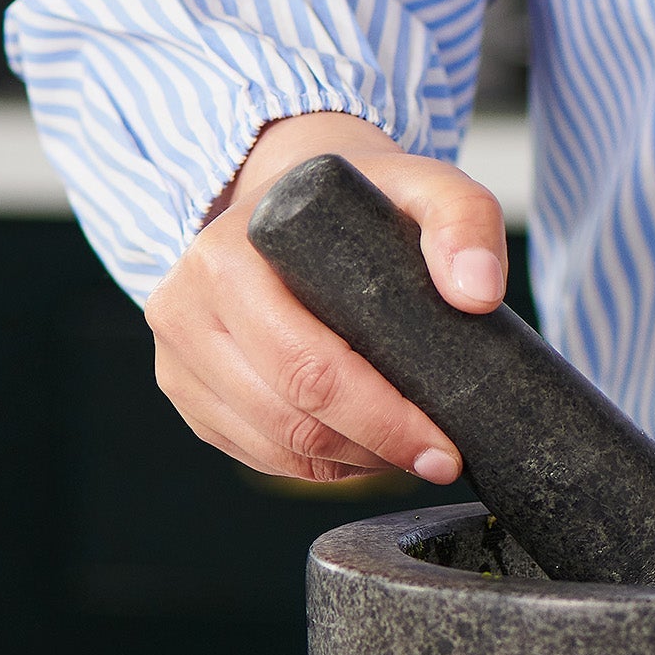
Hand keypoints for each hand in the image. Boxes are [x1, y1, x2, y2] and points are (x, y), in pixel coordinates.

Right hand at [143, 111, 506, 480]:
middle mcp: (184, 308)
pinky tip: (362, 448)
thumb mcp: (424, 187)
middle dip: (375, 449)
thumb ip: (464, 222)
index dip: (382, 419)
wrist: (295, 202)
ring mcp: (177, 358)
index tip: (444, 446)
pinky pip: (256, 455)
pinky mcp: (187, 393)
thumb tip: (476, 293)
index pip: (309, 366)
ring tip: (408, 452)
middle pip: (289, 417)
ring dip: (349, 465)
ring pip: (273, 447)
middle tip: (439, 459)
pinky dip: (316, 466)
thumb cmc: (356, 202)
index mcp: (226, 257)